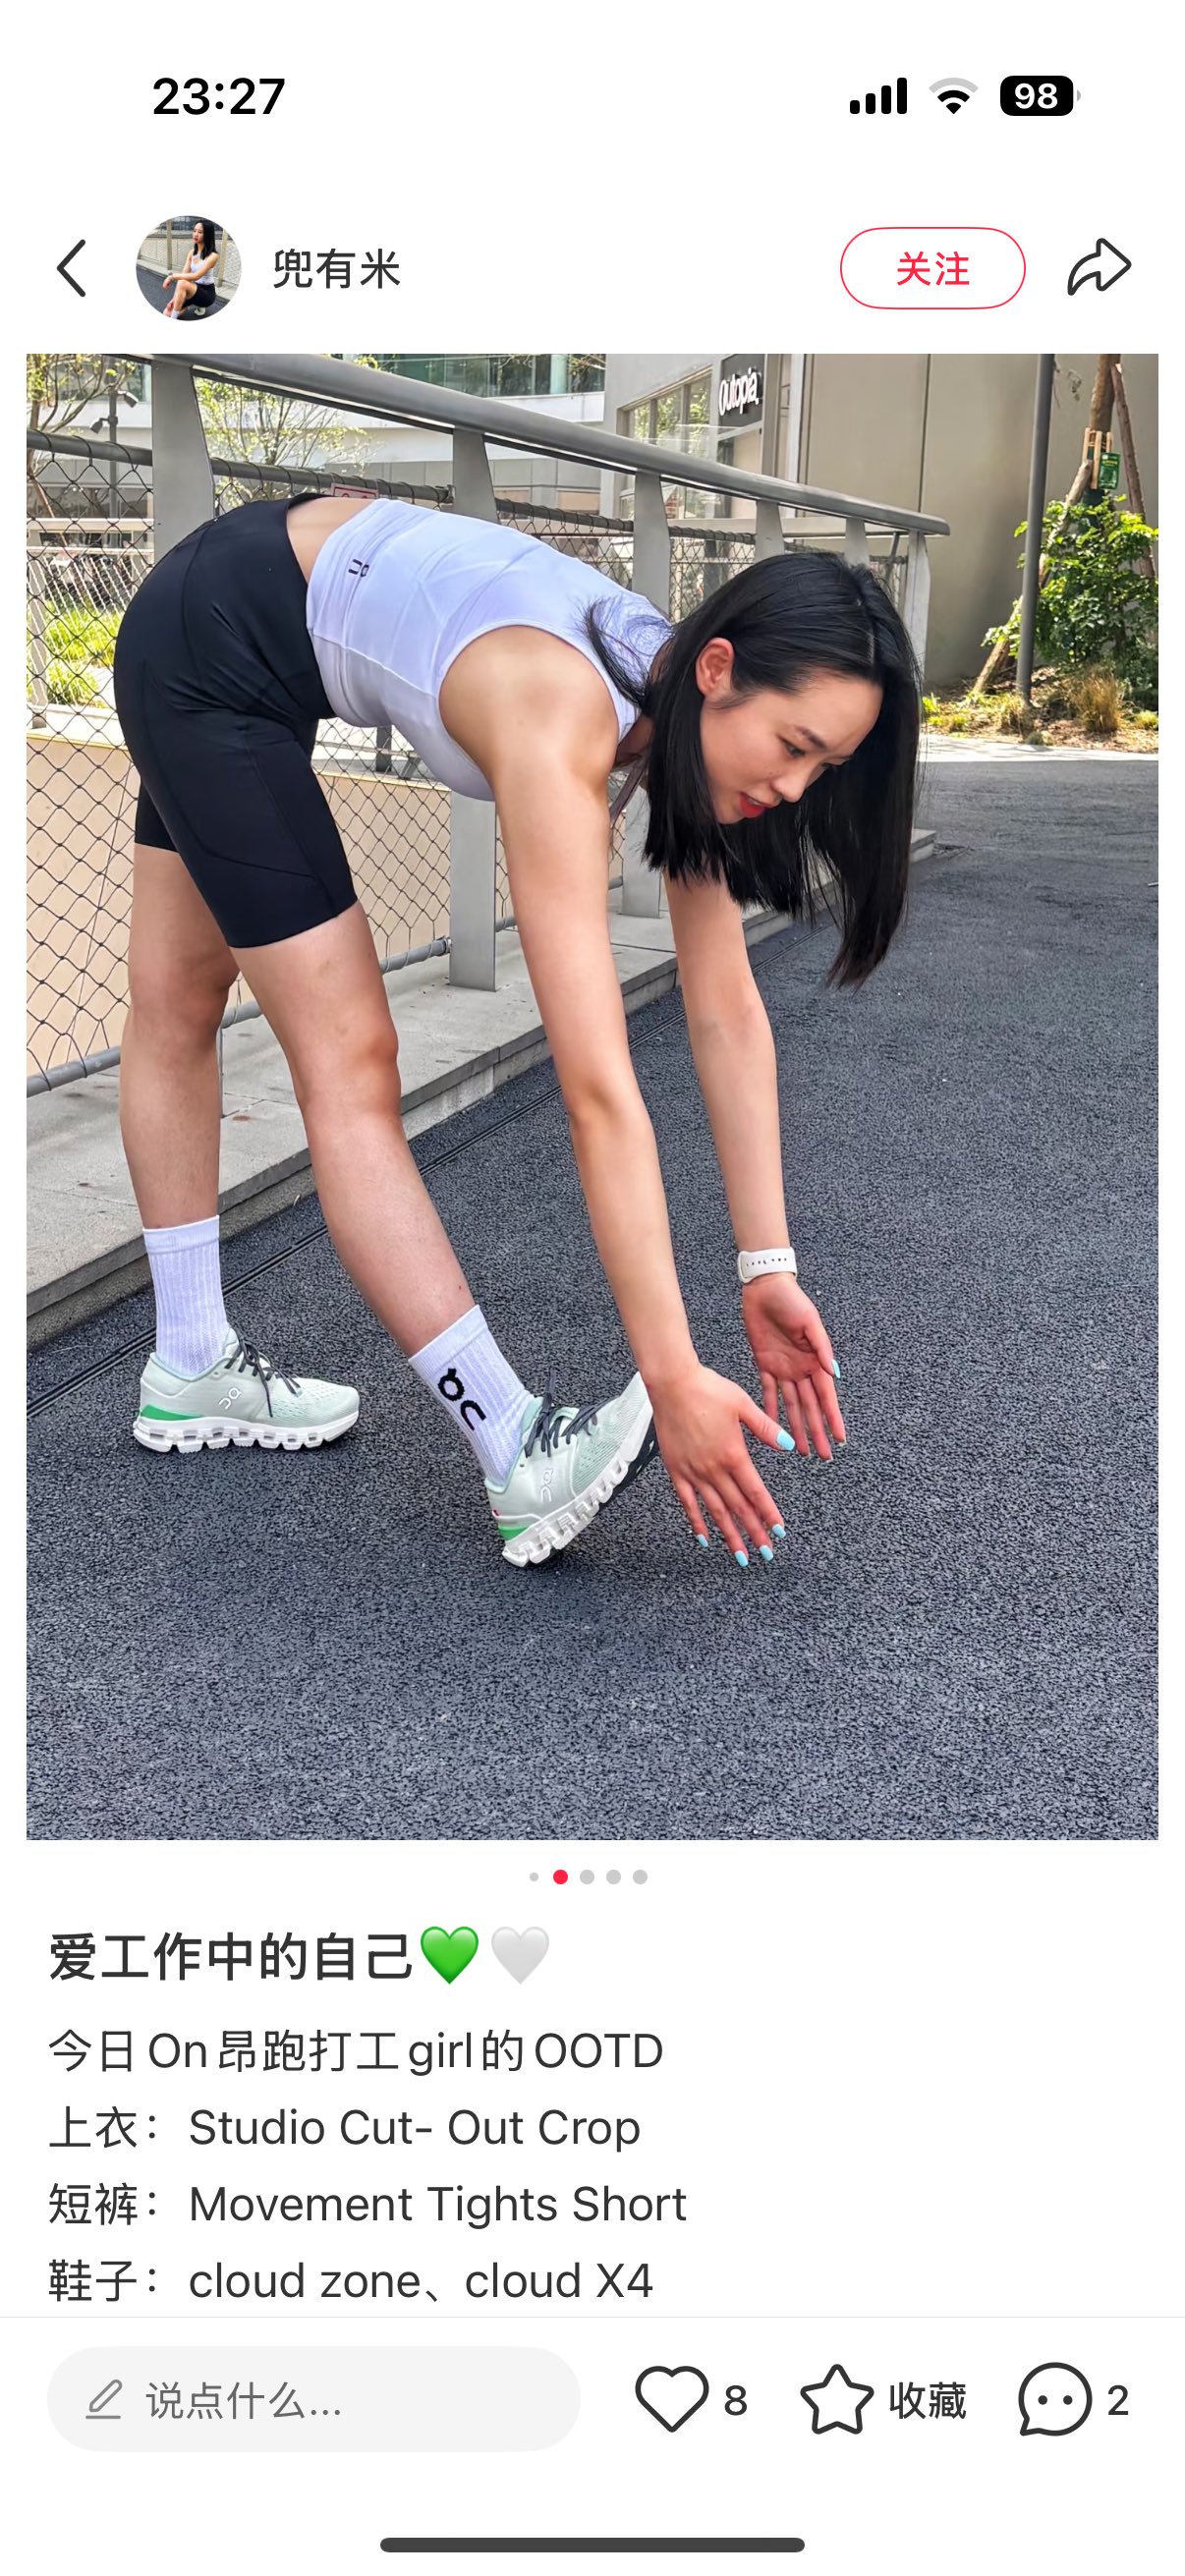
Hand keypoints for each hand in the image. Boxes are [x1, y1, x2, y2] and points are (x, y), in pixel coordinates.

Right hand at [650, 1360, 793, 1560]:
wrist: (672, 1384)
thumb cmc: (708, 1389)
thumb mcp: (743, 1405)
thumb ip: (766, 1429)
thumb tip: (788, 1446)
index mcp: (734, 1454)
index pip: (756, 1493)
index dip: (768, 1514)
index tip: (778, 1532)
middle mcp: (714, 1468)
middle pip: (738, 1508)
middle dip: (753, 1533)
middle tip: (765, 1553)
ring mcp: (693, 1471)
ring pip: (715, 1511)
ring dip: (729, 1535)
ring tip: (740, 1555)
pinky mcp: (676, 1469)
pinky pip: (687, 1502)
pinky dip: (696, 1521)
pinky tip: (704, 1537)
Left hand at [741, 1274, 845, 1459]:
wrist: (765, 1288)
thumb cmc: (792, 1300)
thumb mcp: (810, 1322)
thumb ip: (821, 1348)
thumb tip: (834, 1373)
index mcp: (815, 1360)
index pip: (826, 1396)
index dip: (833, 1418)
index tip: (840, 1439)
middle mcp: (802, 1369)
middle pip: (810, 1407)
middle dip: (816, 1432)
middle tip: (822, 1456)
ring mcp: (783, 1368)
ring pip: (791, 1405)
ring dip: (796, 1427)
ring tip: (802, 1450)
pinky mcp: (765, 1363)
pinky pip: (767, 1392)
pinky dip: (770, 1409)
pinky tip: (773, 1427)